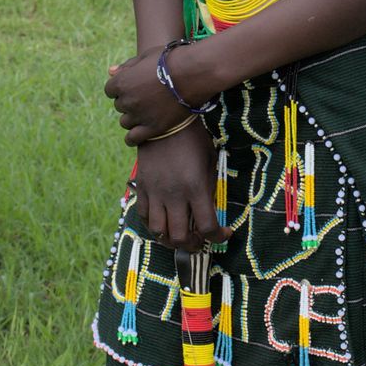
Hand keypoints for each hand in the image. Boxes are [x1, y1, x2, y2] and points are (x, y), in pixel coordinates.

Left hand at [106, 41, 213, 145]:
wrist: (194, 73)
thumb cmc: (171, 60)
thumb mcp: (146, 56)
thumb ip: (127, 66)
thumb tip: (110, 72)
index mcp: (122, 82)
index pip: (110, 89)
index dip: (121, 87)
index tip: (133, 85)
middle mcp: (127, 100)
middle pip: (119, 105)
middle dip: (129, 100)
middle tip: (146, 95)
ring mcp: (139, 116)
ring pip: (125, 122)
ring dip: (132, 117)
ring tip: (147, 111)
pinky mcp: (153, 128)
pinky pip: (133, 138)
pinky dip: (132, 138)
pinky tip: (138, 133)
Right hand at [133, 123, 222, 252]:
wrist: (165, 121)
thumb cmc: (193, 138)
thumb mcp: (210, 161)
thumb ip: (209, 187)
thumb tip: (209, 208)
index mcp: (195, 188)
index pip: (207, 227)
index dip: (218, 237)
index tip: (224, 233)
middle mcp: (174, 195)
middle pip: (179, 237)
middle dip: (192, 245)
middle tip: (199, 239)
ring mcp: (155, 193)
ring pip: (158, 231)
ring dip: (170, 240)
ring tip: (179, 234)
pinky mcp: (141, 187)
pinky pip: (142, 215)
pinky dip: (153, 224)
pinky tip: (163, 219)